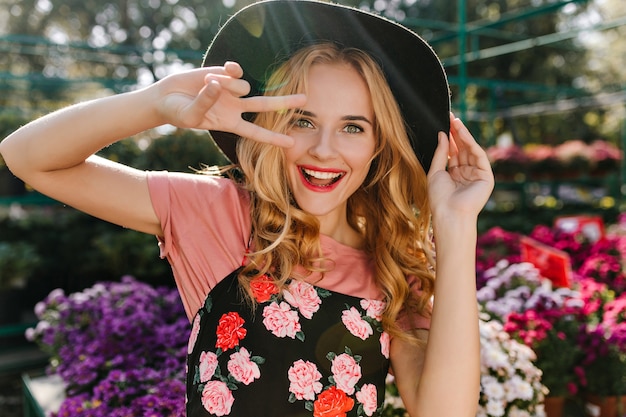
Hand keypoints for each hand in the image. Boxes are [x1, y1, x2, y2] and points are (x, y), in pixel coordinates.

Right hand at [152, 62, 305, 147]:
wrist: (166, 97)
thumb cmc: (178, 112)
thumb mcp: (191, 115)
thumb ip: (205, 102)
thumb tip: (218, 84)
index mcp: (230, 123)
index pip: (256, 132)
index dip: (273, 138)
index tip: (291, 144)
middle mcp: (236, 107)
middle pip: (265, 104)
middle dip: (285, 102)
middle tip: (305, 99)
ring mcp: (232, 89)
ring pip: (243, 86)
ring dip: (226, 86)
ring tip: (207, 85)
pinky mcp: (224, 73)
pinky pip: (236, 70)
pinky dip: (230, 71)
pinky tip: (219, 71)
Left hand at [427, 113, 493, 217]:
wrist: (449, 214)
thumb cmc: (439, 198)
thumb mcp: (435, 172)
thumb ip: (440, 153)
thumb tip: (442, 134)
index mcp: (454, 175)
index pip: (454, 152)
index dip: (450, 138)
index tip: (444, 124)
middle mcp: (466, 174)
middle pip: (463, 149)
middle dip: (456, 133)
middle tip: (450, 117)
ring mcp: (477, 175)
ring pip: (471, 150)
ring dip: (463, 135)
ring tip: (455, 121)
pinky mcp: (486, 176)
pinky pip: (478, 155)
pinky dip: (471, 142)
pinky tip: (461, 132)